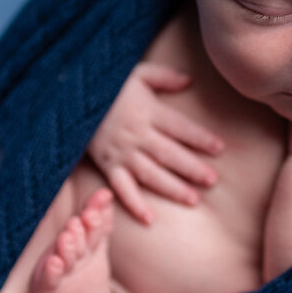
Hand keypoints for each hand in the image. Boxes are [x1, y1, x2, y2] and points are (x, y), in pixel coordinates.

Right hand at [87, 62, 224, 223]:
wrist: (71, 99)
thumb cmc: (109, 87)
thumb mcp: (136, 73)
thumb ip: (164, 76)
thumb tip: (189, 80)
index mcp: (147, 112)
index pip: (179, 127)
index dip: (200, 138)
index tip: (220, 148)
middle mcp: (136, 135)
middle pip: (169, 154)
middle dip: (192, 168)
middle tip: (213, 180)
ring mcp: (122, 153)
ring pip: (150, 174)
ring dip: (171, 188)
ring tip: (193, 199)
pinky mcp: (107, 165)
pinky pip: (121, 187)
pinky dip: (134, 204)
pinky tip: (149, 219)